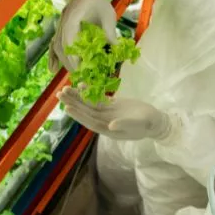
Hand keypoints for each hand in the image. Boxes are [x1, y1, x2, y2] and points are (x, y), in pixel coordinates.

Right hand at [49, 0, 116, 72]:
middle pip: (61, 43)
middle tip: (82, 75)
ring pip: (56, 46)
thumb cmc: (97, 2)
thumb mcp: (108, 14)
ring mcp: (59, 26)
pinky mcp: (59, 31)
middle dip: (70, 61)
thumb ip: (110, 32)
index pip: (69, 33)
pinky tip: (53, 69)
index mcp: (74, 12)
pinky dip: (52, 57)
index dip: (73, 51)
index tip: (81, 66)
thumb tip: (116, 51)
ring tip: (76, 74)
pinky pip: (53, 45)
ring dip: (65, 62)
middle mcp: (63, 20)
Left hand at [58, 87, 175, 140]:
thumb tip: (110, 125)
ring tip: (65, 89)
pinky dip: (89, 92)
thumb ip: (124, 125)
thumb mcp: (138, 124)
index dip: (79, 116)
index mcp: (108, 129)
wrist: (155, 121)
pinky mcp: (111, 105)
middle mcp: (104, 122)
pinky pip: (97, 99)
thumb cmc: (147, 124)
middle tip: (60, 94)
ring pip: (89, 105)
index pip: (90, 122)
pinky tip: (81, 85)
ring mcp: (107, 113)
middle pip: (86, 112)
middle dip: (73, 103)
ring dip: (77, 97)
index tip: (68, 108)